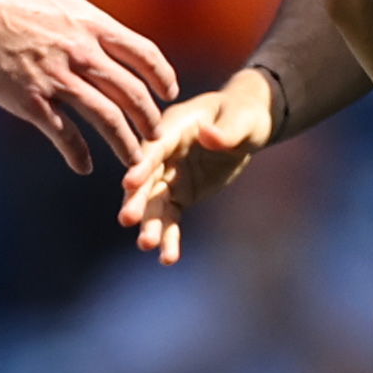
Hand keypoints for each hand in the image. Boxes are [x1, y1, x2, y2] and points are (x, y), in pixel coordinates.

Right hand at [0, 0, 177, 170]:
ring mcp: (58, 79)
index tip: (169, 92)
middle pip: (132, 92)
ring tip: (135, 160)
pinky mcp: (30, 100)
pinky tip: (84, 166)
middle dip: (150, 117)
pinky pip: (63, 134)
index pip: (144, 54)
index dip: (162, 76)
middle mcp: (82, 53)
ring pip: (107, 118)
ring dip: (126, 143)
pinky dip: (78, 154)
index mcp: (90, 22)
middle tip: (156, 134)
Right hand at [115, 66, 277, 264]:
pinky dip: (169, 237)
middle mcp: (163, 153)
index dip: (141, 165)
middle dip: (137, 200)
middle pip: (145, 179)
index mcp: (173, 127)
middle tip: (128, 220)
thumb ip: (227, 130)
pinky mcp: (178, 195)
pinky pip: (170, 219)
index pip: (153, 148)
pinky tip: (168, 258)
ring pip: (154, 205)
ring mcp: (167, 176)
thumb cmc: (243, 115)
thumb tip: (210, 136)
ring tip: (147, 246)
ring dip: (149, 225)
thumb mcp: (242, 119)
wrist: (244, 126)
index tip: (129, 183)